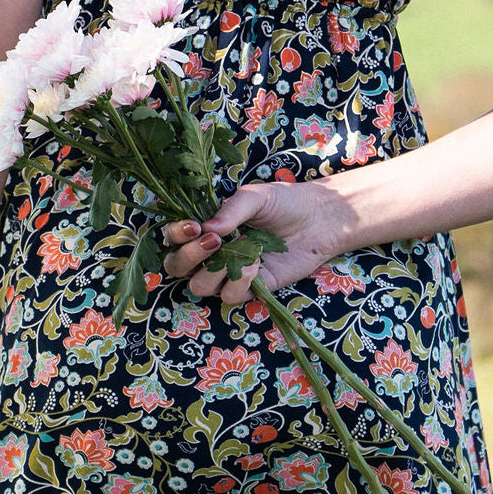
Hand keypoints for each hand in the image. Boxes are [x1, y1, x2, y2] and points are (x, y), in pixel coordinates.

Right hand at [162, 178, 350, 303]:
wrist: (319, 220)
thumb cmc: (284, 202)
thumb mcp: (254, 197)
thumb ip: (230, 211)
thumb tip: (206, 229)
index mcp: (205, 227)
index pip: (173, 237)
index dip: (175, 235)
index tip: (192, 227)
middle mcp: (210, 252)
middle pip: (177, 267)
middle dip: (189, 257)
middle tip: (213, 242)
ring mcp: (228, 273)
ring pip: (199, 286)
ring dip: (214, 272)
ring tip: (240, 250)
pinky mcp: (249, 290)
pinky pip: (229, 296)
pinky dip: (240, 282)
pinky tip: (256, 264)